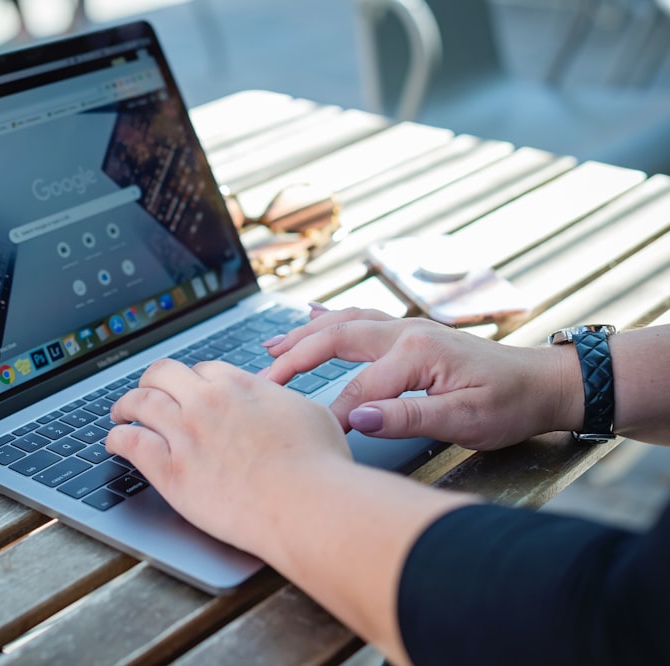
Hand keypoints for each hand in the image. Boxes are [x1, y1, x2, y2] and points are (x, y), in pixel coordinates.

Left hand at [107, 358, 349, 555]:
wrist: (306, 503)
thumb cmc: (319, 465)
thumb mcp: (310, 413)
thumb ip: (283, 401)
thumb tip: (277, 400)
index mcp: (240, 385)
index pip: (204, 370)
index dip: (194, 380)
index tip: (191, 391)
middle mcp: (206, 402)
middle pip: (162, 374)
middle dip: (152, 381)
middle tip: (147, 391)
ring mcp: (185, 434)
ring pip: (139, 402)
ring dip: (125, 404)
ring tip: (119, 413)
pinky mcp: (170, 470)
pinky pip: (130, 442)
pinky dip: (116, 438)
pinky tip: (114, 441)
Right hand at [261, 307, 577, 449]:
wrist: (541, 383)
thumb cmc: (508, 405)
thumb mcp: (464, 420)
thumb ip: (407, 417)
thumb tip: (356, 417)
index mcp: (416, 354)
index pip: (357, 389)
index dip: (329, 415)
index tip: (307, 436)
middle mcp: (406, 332)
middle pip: (335, 338)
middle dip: (294, 357)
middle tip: (262, 378)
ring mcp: (407, 328)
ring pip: (343, 323)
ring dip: (304, 334)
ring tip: (271, 347)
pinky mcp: (409, 332)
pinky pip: (360, 318)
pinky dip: (330, 318)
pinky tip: (311, 317)